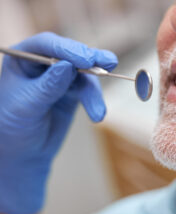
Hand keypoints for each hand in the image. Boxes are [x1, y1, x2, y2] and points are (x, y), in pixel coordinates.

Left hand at [0, 32, 117, 213]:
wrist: (22, 151)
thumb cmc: (13, 126)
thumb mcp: (27, 105)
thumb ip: (48, 86)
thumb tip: (68, 66)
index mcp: (22, 59)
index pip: (46, 45)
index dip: (68, 49)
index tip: (86, 60)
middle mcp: (42, 63)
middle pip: (70, 54)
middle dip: (90, 60)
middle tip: (108, 63)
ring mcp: (60, 77)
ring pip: (84, 74)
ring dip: (95, 91)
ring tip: (98, 113)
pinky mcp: (73, 92)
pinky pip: (89, 90)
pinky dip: (95, 101)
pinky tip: (98, 114)